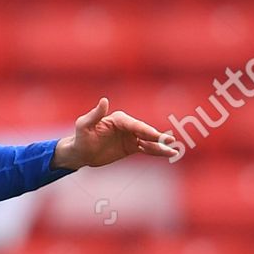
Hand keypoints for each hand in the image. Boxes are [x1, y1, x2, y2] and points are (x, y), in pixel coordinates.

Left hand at [52, 98, 176, 169]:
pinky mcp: (132, 147)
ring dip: (161, 145)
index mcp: (118, 119)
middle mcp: (127, 126)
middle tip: (169, 141)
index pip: (134, 124)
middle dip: (157, 137)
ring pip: (149, 141)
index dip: (145, 130)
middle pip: (145, 131)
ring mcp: (131, 137)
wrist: (80, 153)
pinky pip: (147, 149)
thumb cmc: (80, 137)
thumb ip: (94, 115)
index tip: (155, 136)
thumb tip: (104, 100)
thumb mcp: (83, 126)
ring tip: (173, 150)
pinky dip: (157, 151)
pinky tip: (168, 153)